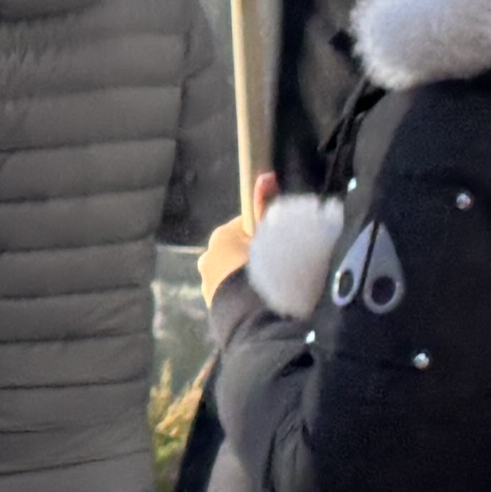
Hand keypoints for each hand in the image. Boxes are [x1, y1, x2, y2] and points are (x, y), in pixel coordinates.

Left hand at [198, 173, 279, 305]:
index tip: (283, 245)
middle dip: (255, 257)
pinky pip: (233, 295)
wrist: (253, 317)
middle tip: (280, 269)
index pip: (248, 227)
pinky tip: (260, 303)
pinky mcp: (213, 309)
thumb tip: (265, 175)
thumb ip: (266, 205)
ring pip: (234, 274)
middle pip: (239, 251)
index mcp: (221, 237)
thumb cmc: (265, 268)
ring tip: (271, 289)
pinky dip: (243, 295)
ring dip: (248, 278)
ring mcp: (207, 285)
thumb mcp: (270, 235)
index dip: (267, 234)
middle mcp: (207, 258)